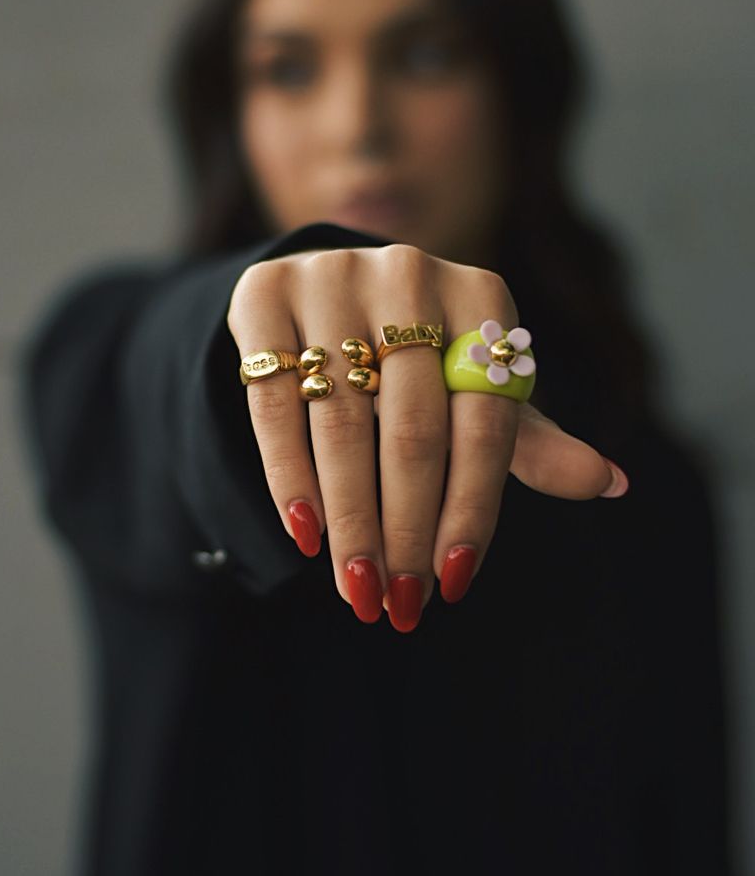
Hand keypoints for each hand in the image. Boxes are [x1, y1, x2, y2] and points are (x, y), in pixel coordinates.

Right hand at [227, 244, 626, 631]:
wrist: (333, 295)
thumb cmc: (424, 360)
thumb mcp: (477, 391)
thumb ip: (528, 440)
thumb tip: (612, 484)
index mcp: (481, 294)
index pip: (485, 421)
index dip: (472, 508)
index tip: (454, 582)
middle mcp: (408, 273)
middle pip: (412, 427)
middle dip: (407, 528)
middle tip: (401, 602)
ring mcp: (330, 278)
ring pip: (340, 422)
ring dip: (350, 519)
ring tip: (357, 587)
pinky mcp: (263, 295)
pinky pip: (273, 403)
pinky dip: (289, 475)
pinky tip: (306, 533)